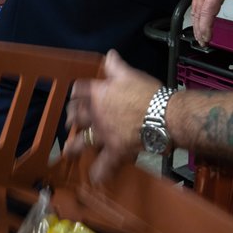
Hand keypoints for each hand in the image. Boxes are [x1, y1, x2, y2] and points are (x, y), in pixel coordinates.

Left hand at [62, 50, 159, 182]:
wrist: (164, 115)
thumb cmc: (149, 93)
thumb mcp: (130, 74)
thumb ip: (115, 66)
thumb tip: (110, 55)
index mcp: (98, 93)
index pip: (79, 90)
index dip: (76, 92)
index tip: (75, 95)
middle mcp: (96, 114)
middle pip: (76, 115)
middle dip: (72, 118)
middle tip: (70, 121)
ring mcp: (103, 133)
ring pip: (83, 141)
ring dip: (74, 147)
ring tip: (68, 151)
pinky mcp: (115, 149)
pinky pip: (105, 164)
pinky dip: (100, 172)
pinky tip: (95, 178)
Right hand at [191, 0, 232, 46]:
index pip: (207, 14)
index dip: (206, 28)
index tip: (207, 38)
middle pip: (198, 13)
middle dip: (199, 29)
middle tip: (203, 41)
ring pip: (194, 8)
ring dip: (196, 22)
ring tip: (200, 34)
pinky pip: (195, 1)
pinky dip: (196, 13)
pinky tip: (198, 18)